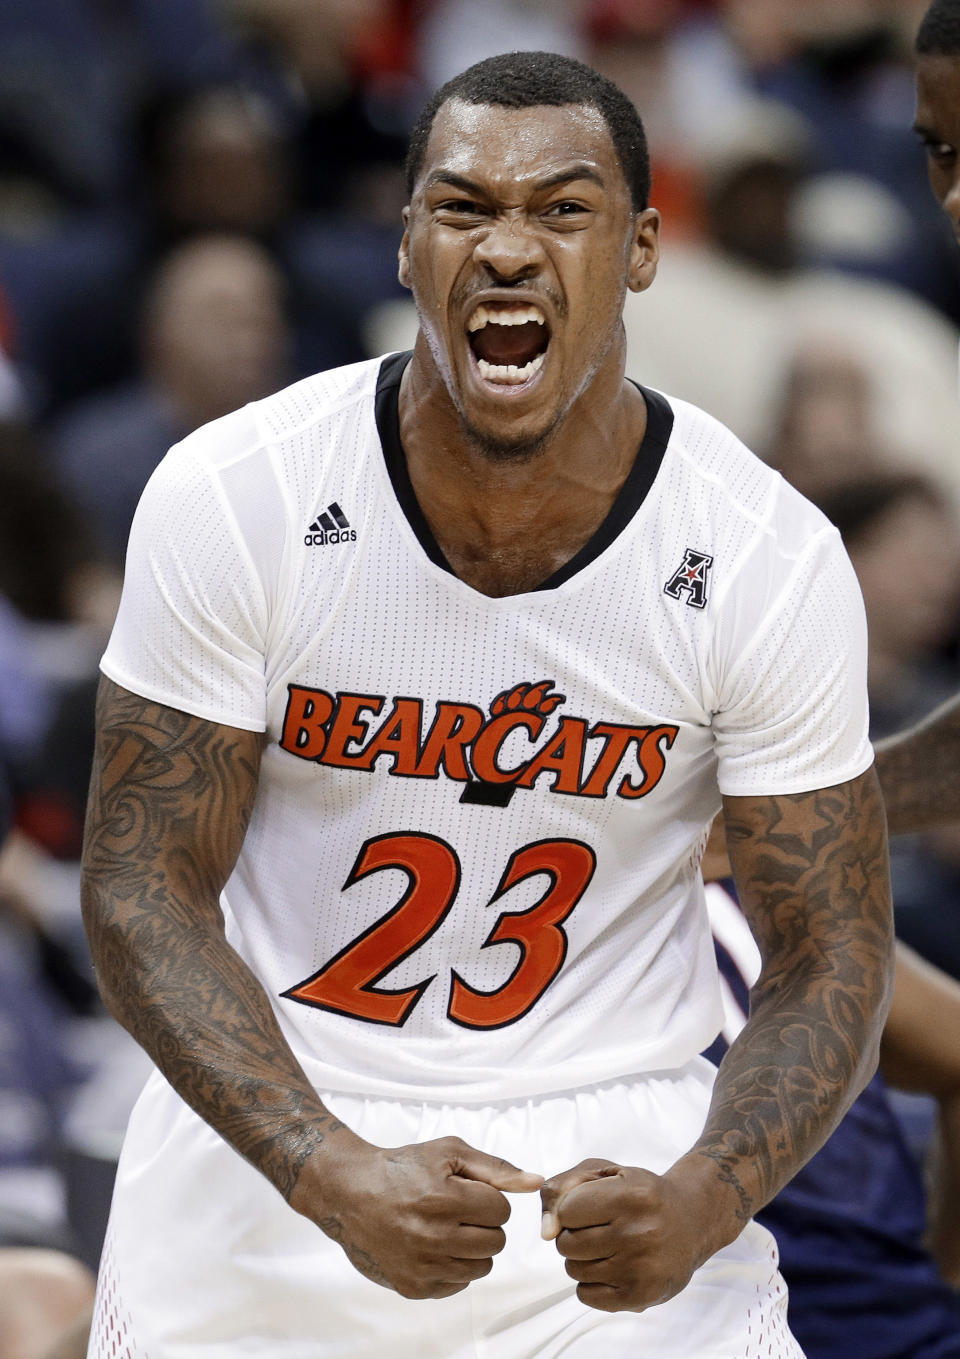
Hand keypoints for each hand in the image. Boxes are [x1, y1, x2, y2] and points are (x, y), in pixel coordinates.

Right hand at [302, 1135, 542, 1298]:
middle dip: (484, 1224)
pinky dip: (453, 1267)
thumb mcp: (449, 1152)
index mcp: (445, 1198)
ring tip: (449, 1228)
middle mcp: (434, 1236)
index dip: (489, 1199)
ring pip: (481, 1267)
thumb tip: (537, 1183)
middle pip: (496, 1242)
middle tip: (459, 1211)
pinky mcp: (413, 1287)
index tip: (467, 1192)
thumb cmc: (403, 1168)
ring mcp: (422, 1266)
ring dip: (473, 1248)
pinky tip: (433, 1246)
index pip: (502, 1211)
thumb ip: (497, 1168)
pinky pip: (458, 1284)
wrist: (350, 1193)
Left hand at [540, 1158, 717, 1311]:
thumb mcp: (606, 1171)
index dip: (571, 1209)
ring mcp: (641, 1268)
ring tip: (607, 1247)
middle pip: (566, 1243)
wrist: (691, 1219)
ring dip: (581, 1259)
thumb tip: (546, 1232)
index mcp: (631, 1196)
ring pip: (573, 1270)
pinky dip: (591, 1284)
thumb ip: (564, 1187)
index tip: (589, 1206)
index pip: (566, 1210)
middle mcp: (639, 1233)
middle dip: (573, 1235)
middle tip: (597, 1229)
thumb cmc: (640, 1192)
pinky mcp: (641, 1296)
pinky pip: (586, 1296)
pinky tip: (612, 1268)